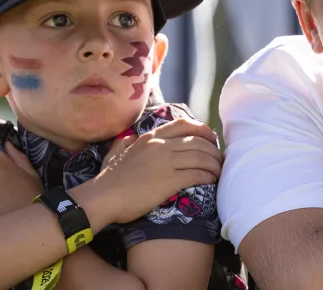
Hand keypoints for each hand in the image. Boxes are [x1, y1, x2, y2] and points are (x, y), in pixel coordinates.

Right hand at [89, 118, 221, 223]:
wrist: (102, 198)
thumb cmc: (107, 180)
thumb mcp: (114, 154)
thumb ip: (123, 144)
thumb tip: (128, 138)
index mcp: (150, 138)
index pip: (184, 125)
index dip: (202, 130)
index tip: (211, 138)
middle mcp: (160, 146)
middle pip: (198, 141)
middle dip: (214, 150)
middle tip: (220, 159)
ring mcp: (166, 162)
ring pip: (201, 157)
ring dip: (215, 164)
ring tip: (220, 172)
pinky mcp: (170, 180)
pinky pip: (198, 174)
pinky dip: (209, 176)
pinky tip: (212, 181)